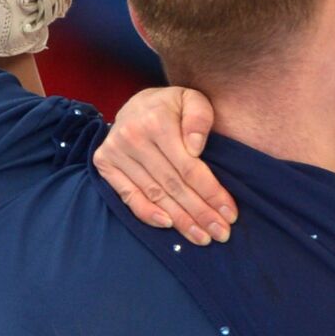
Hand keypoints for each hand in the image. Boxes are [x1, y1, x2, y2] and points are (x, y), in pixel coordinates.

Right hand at [92, 86, 237, 244]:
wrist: (138, 103)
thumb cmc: (172, 106)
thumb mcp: (192, 98)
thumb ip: (200, 117)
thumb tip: (196, 147)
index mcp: (157, 121)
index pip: (189, 167)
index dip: (211, 192)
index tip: (229, 213)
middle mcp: (132, 137)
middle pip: (173, 185)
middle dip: (200, 212)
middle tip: (220, 233)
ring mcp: (115, 152)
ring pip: (154, 195)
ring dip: (180, 220)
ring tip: (201, 237)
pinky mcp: (104, 164)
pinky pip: (128, 196)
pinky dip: (148, 214)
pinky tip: (168, 226)